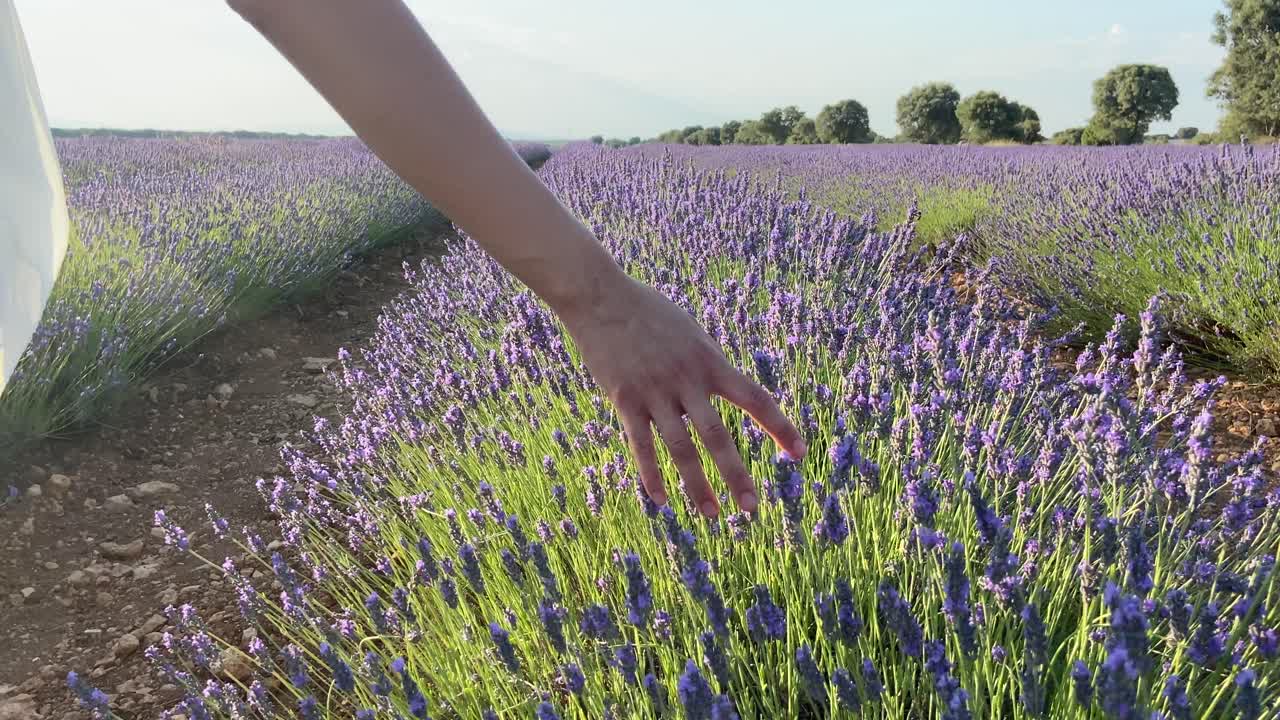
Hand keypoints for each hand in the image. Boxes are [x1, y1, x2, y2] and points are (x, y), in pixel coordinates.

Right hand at [559, 271, 806, 517]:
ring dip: (696, 485)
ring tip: (711, 515)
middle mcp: (686, 380)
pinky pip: (640, 444)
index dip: (780, 427)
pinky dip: (651, 474)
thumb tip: (723, 389)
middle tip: (751, 508)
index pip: (755, 398)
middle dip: (736, 473)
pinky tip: (662, 499)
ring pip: (680, 448)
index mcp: (710, 361)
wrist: (601, 296)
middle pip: (717, 435)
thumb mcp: (691, 332)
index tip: (799, 453)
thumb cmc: (649, 312)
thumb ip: (707, 365)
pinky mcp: (624, 399)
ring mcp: (654, 391)